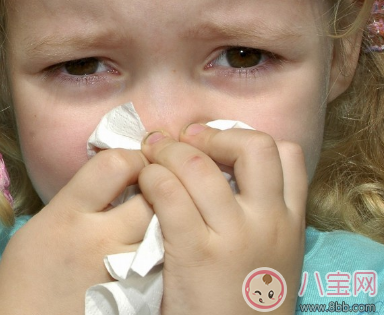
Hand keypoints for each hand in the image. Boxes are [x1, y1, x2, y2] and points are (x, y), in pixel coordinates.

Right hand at [0, 149, 153, 314]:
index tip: (132, 164)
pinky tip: (151, 254)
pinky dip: (161, 256)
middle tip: (153, 189)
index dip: (131, 158)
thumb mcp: (39, 227)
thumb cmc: (24, 278)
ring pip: (163, 232)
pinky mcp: (134, 297)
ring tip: (155, 222)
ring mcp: (119, 271)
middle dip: (156, 188)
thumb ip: (74, 201)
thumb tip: (108, 181)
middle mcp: (96, 239)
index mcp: (65, 214)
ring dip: (163, 223)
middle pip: (150, 197)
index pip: (113, 165)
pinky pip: (161, 266)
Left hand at [139, 124, 305, 314]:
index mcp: (291, 224)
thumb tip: (224, 176)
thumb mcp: (272, 259)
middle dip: (212, 135)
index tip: (214, 146)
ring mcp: (234, 236)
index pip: (286, 154)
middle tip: (182, 142)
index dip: (245, 138)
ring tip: (151, 157)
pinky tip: (143, 186)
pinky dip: (151, 178)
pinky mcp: (195, 252)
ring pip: (198, 164)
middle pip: (253, 146)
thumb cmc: (244, 305)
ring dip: (168, 151)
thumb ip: (260, 219)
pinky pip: (168, 193)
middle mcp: (268, 223)